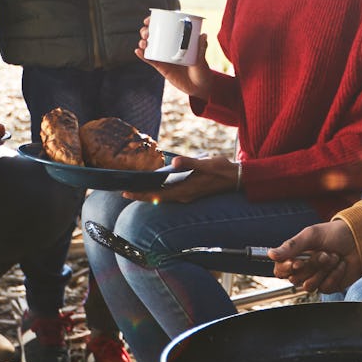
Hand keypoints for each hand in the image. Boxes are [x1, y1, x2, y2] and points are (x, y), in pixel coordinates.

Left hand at [123, 152, 238, 202]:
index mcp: (186, 191)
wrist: (236, 178)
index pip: (158, 195)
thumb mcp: (205, 164)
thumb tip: (174, 162)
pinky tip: (153, 187)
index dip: (142, 195)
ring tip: (135, 189)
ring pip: (163, 197)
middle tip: (124, 192)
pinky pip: (170, 195)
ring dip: (149, 194)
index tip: (127, 193)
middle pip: (158, 198)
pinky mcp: (190, 192)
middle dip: (141, 195)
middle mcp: (185, 196)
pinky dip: (159, 192)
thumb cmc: (221, 170)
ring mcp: (187, 195)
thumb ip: (189, 163)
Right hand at [135, 18, 214, 98]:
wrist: (199, 87)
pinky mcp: (161, 67)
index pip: (164, 27)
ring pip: (149, 47)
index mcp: (177, 40)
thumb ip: (201, 48)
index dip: (154, 21)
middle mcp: (169, 47)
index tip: (150, 19)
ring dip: (142, 42)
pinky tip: (138, 51)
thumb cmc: (202, 70)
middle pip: (153, 35)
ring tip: (144, 42)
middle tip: (147, 33)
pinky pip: (150, 60)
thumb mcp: (202, 58)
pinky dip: (142, 55)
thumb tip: (203, 34)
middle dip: (146, 31)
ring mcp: (164, 57)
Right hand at [268, 218, 360, 293]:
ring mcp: (316, 279)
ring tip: (333, 257)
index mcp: (295, 256)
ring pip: (309, 286)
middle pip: (295, 279)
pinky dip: (335, 275)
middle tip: (323, 253)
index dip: (286, 268)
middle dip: (311, 265)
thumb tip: (271, 254)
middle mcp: (303, 269)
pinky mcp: (329, 286)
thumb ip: (291, 246)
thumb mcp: (311, 235)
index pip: (280, 270)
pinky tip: (341, 264)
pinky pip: (325, 287)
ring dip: (323, 270)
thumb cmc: (333, 234)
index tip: (296, 261)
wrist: (359, 240)